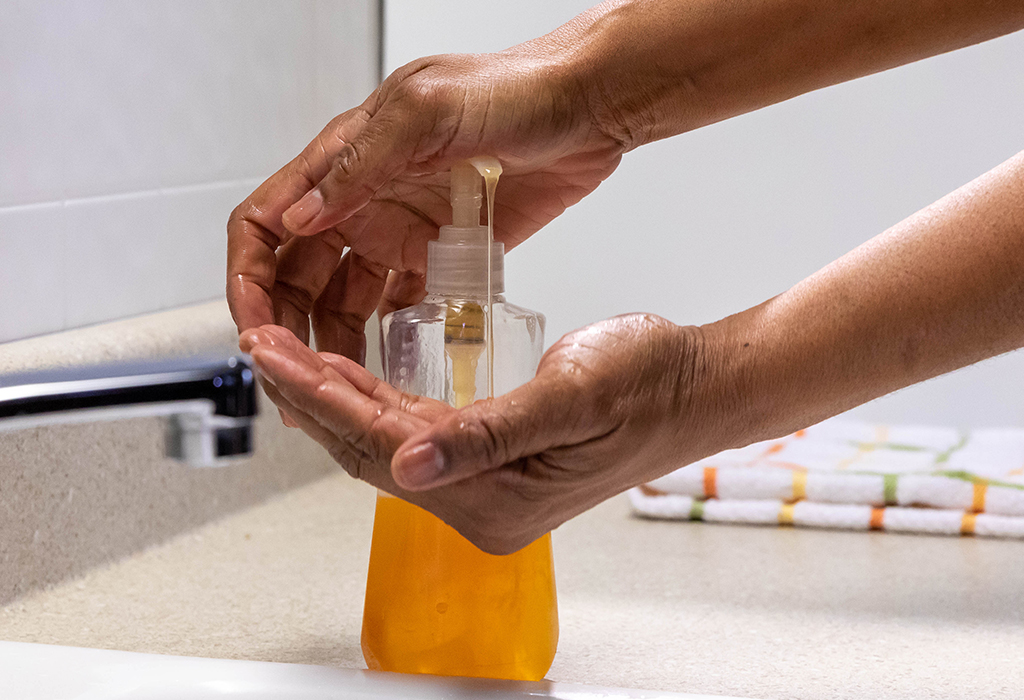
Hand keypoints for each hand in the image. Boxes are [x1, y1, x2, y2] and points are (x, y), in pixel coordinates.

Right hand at [227, 46, 626, 361]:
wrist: (585, 107)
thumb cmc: (515, 88)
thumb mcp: (428, 111)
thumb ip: (361, 162)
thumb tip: (300, 216)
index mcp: (345, 158)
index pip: (267, 223)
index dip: (249, 277)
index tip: (254, 328)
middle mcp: (365, 197)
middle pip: (298, 272)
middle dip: (286, 325)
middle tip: (294, 377)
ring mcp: (402, 228)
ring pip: (345, 296)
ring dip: (333, 339)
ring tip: (338, 386)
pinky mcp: (441, 252)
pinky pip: (402, 302)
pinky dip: (390, 333)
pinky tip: (389, 363)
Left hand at [240, 315, 727, 553]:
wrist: (696, 386)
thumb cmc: (649, 387)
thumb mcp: (568, 400)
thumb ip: (484, 436)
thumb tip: (409, 464)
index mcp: (494, 499)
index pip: (382, 448)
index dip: (323, 398)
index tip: (274, 353)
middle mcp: (481, 500)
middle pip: (372, 450)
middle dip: (313, 396)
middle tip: (262, 346)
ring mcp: (487, 480)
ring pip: (389, 439)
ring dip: (339, 396)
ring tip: (289, 354)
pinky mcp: (494, 455)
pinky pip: (420, 430)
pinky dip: (379, 399)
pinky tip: (353, 372)